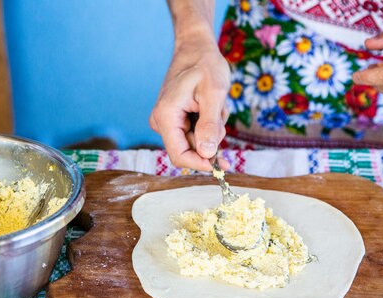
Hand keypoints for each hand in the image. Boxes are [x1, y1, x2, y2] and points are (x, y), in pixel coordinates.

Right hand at [150, 28, 230, 170]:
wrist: (195, 48)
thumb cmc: (205, 64)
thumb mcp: (214, 93)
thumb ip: (210, 125)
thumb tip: (208, 154)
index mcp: (166, 116)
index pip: (179, 155)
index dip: (201, 164)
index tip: (222, 165)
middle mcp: (160, 122)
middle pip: (188, 150)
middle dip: (210, 139)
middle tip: (220, 114)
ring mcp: (165, 121)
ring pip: (194, 142)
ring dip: (211, 130)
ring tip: (216, 105)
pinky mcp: (173, 120)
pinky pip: (194, 133)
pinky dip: (208, 124)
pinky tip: (210, 106)